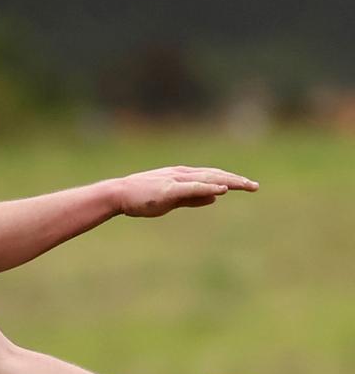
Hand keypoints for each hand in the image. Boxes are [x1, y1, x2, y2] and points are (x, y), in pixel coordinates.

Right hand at [116, 166, 257, 217]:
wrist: (119, 194)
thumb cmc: (142, 197)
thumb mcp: (172, 198)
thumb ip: (194, 198)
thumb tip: (216, 198)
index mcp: (183, 176)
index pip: (212, 176)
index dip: (230, 179)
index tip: (247, 185)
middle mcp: (182, 174)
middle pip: (215, 175)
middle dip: (236, 180)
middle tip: (255, 186)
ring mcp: (176, 180)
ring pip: (208, 179)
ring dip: (228, 181)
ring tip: (246, 185)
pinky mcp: (170, 189)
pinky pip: (193, 187)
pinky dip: (209, 187)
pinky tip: (222, 189)